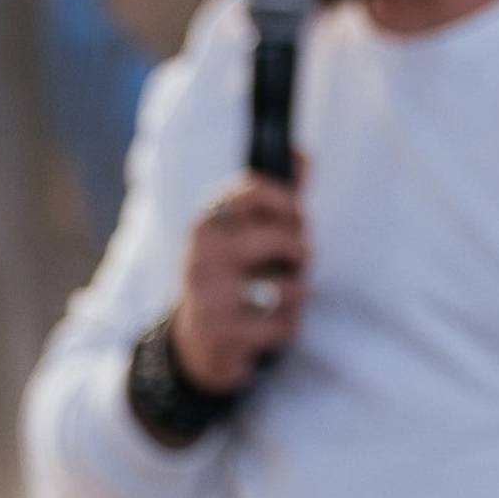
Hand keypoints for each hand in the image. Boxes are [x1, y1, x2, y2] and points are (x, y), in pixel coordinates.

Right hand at [170, 169, 307, 392]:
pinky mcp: (225, 334)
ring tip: (278, 299)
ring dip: (296, 297)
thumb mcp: (243, 236)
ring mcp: (211, 295)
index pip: (255, 189)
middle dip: (301, 256)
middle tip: (293, 266)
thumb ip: (275, 198)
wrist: (194, 344)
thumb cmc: (230, 279)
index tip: (294, 218)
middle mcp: (203, 254)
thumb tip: (304, 153)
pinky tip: (267, 328)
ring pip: (290, 288)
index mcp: (207, 223)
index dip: (289, 203)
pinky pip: (285, 326)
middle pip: (286, 241)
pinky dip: (286, 329)